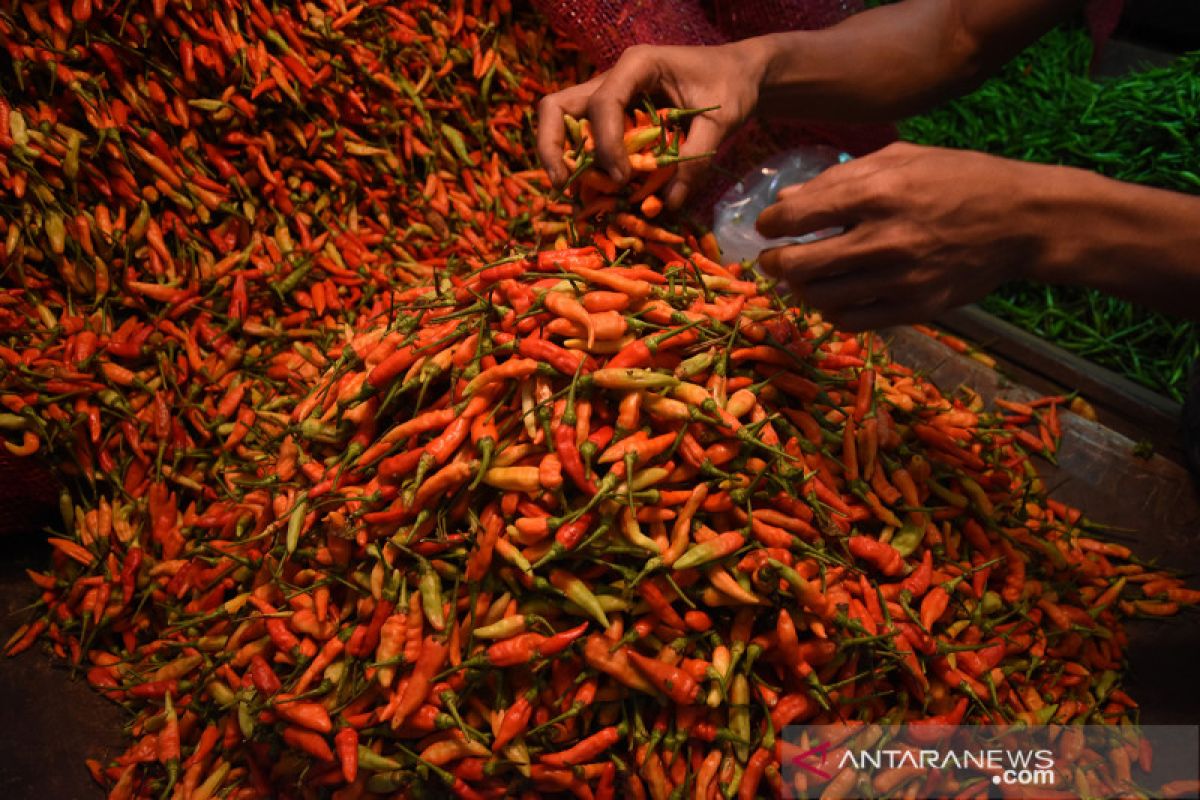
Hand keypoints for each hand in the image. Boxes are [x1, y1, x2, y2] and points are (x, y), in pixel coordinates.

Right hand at [536, 41, 770, 208]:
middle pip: (558, 106)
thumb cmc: (730, 86)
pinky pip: (583, 136)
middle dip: (552, 147)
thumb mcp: (722, 122)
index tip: (621, 179)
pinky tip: (598, 189)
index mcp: (639, 66)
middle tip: (564, 186)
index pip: (603, 103)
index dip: (604, 144)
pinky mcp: (613, 116)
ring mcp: (609, 96)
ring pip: (562, 120)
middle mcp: (614, 78)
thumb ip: (695, 160)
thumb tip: (667, 204)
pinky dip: (583, 164)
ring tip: (577, 193)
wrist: (738, 73)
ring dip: (562, 157)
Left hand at [757, 143, 1050, 329]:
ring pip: (821, 297)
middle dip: (775, 262)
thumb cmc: (959, 179)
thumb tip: (786, 200)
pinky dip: (832, 310)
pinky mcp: (915, 307)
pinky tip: (834, 296)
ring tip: (803, 277)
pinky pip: (851, 320)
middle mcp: (885, 238)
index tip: (770, 225)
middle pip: (800, 265)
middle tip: (773, 259)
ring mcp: (900, 278)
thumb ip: (841, 177)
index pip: (798, 216)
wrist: (1022, 220)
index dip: (771, 223)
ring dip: (802, 288)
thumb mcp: (902, 158)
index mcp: (879, 192)